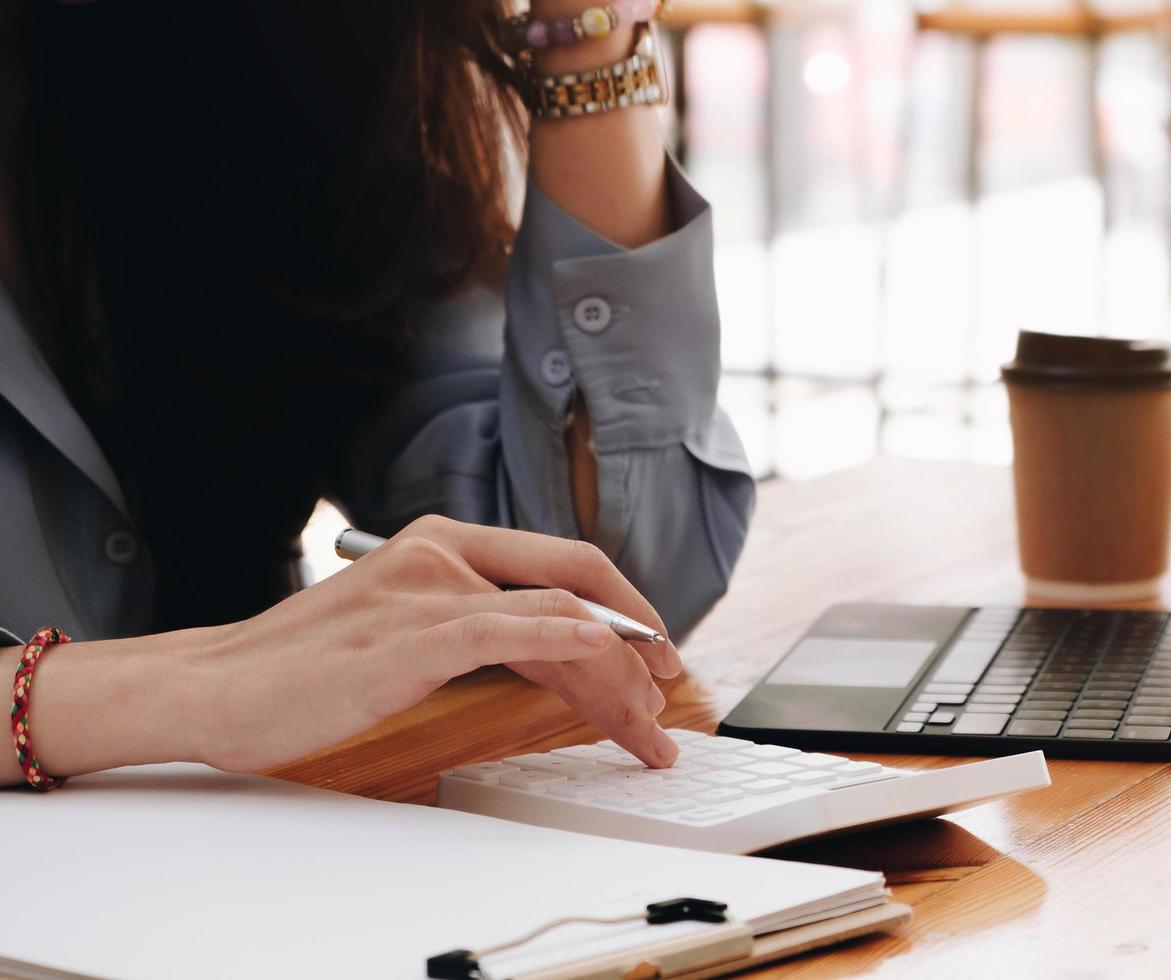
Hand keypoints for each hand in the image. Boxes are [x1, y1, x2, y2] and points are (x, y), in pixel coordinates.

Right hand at [26, 515, 682, 779]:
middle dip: (637, 648)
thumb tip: (554, 657)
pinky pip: (517, 631)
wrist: (216, 687)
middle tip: (667, 700)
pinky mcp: (416, 632)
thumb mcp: (403, 631)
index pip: (562, 565)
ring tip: (644, 728)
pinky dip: (573, 649)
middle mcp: (444, 551)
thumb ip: (473, 626)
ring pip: (561, 619)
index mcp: (443, 542)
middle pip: (577, 588)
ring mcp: (431, 587)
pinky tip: (607, 674)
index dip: (623, 607)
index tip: (655, 655)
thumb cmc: (305, 669)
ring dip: (618, 678)